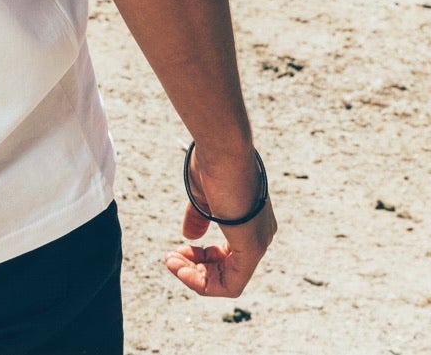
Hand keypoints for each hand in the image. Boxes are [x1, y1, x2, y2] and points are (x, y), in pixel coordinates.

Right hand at [165, 146, 275, 297]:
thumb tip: (189, 237)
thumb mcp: (203, 194)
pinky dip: (203, 283)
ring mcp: (258, 243)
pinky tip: (180, 268)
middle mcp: (260, 235)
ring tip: (171, 261)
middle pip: (227, 270)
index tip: (179, 247)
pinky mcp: (252, 249)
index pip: (227, 253)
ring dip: (195, 277)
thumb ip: (200, 218)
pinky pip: (231, 284)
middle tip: (170, 258)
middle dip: (195, 269)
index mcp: (251, 220)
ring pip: (228, 281)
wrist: (223, 146)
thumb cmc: (214, 160)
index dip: (200, 257)